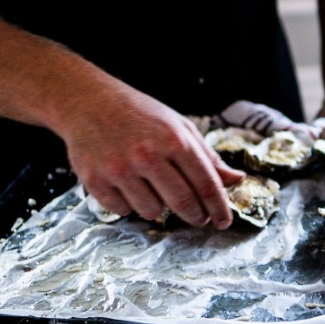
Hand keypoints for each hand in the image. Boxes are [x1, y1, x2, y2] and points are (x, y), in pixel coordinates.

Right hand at [56, 83, 245, 228]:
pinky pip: (123, 211)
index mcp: (174, 139)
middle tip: (199, 219)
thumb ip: (207, 156)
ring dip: (158, 207)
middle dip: (196, 216)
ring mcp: (119, 169)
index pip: (206, 184)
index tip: (224, 221)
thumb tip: (237, 180)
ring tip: (153, 188)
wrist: (88, 102)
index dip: (219, 208)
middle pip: (183, 203)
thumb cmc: (139, 114)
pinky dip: (129, 204)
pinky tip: (128, 186)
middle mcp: (147, 155)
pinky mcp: (95, 181)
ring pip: (152, 211)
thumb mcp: (179, 126)